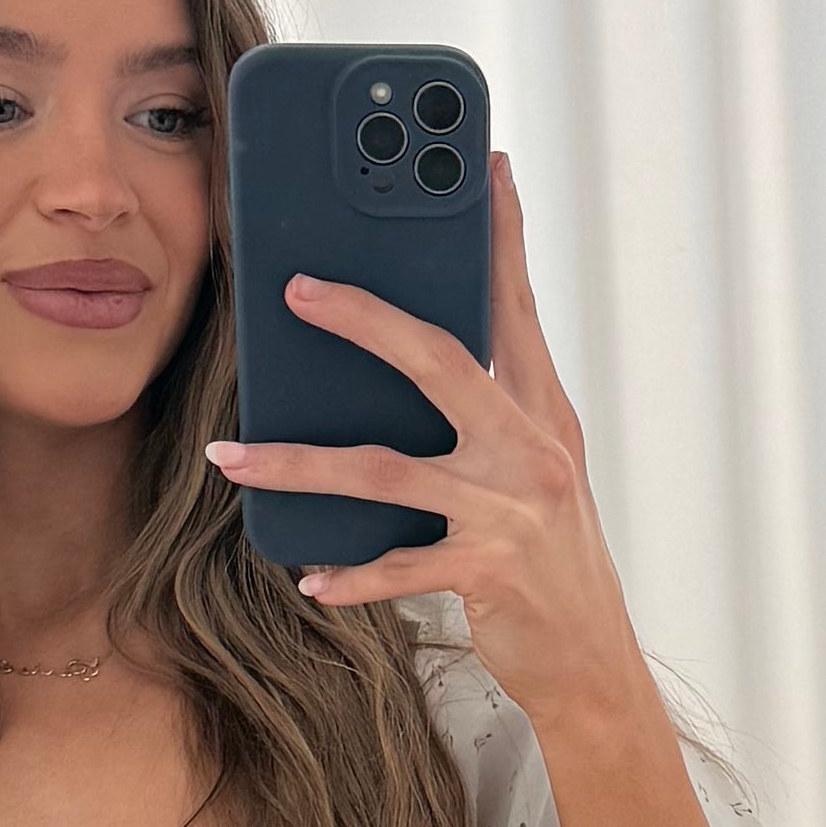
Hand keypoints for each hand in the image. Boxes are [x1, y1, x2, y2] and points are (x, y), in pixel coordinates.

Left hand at [203, 147, 645, 738]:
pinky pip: (401, 565)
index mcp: (541, 411)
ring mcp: (511, 509)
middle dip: (365, 318)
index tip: (481, 165)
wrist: (592, 661)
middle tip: (298, 290)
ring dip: (299, 464)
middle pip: (441, 358)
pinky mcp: (490, 572)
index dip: (499, 232)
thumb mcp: (532, 471)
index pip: (515, 305)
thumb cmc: (547, 558)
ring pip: (387, 468)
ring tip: (233, 459)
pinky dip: (351, 574)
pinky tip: (310, 577)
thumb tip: (402, 360)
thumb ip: (483, 414)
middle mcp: (531, 448)